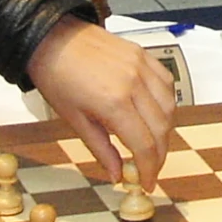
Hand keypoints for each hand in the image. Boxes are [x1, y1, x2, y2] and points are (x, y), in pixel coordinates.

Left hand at [25, 19, 177, 188]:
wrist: (51, 37)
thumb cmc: (56, 76)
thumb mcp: (74, 119)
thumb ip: (101, 148)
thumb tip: (116, 175)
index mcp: (113, 102)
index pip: (144, 145)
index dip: (149, 169)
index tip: (146, 184)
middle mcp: (133, 83)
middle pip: (162, 129)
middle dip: (159, 155)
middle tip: (150, 170)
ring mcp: (141, 66)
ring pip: (170, 107)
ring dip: (166, 131)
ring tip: (153, 144)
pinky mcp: (143, 54)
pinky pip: (167, 83)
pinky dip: (167, 103)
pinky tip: (156, 114)